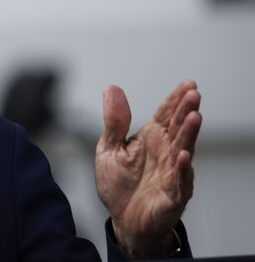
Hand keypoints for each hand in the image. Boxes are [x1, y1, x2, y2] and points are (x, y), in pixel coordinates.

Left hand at [95, 81, 201, 259]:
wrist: (122, 220)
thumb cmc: (119, 184)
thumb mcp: (108, 149)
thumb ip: (114, 121)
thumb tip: (111, 88)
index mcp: (150, 139)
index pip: (165, 115)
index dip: (176, 99)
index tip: (188, 84)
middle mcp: (165, 152)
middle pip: (178, 128)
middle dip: (186, 111)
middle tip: (194, 94)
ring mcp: (172, 173)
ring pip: (183, 150)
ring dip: (189, 134)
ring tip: (194, 116)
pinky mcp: (173, 195)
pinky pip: (180, 181)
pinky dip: (183, 169)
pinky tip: (183, 156)